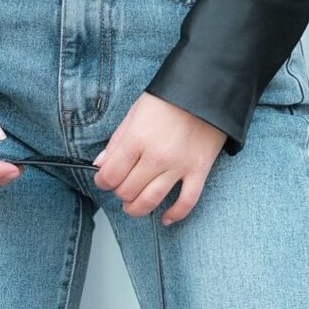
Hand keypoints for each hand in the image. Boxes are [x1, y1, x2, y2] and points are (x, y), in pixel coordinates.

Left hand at [93, 90, 225, 222]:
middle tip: (121, 187)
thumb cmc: (170, 98)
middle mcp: (156, 156)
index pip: (110, 175)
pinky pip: (186, 202)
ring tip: (134, 206)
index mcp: (137, 138)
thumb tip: (101, 164)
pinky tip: (166, 218)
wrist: (207, 89)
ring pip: (150, 201)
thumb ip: (117, 141)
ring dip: (136, 209)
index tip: (104, 180)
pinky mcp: (199, 170)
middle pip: (127, 191)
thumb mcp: (136, 112)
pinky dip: (175, 214)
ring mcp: (179, 166)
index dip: (102, 181)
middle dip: (119, 193)